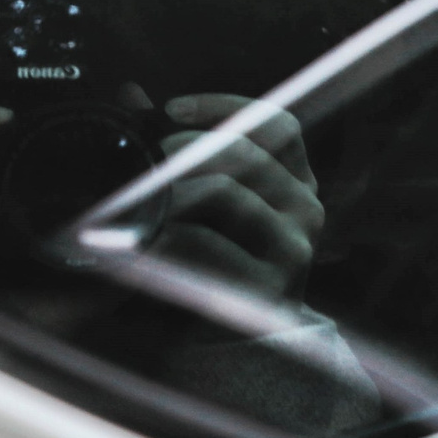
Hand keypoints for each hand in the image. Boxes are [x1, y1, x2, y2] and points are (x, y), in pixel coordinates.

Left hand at [149, 94, 323, 299]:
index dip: (227, 107)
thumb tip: (131, 95)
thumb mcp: (209, 203)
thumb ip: (180, 149)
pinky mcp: (269, 283)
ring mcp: (293, 247)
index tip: (174, 108)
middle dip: (190, 145)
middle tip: (151, 151)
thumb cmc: (219, 262)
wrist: (240, 342)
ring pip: (227, 193)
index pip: (278, 126)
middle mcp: (306, 209)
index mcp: (298, 183)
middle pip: (249, 154)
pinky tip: (145, 236)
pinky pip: (208, 244)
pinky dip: (168, 234)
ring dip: (173, 188)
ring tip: (139, 194)